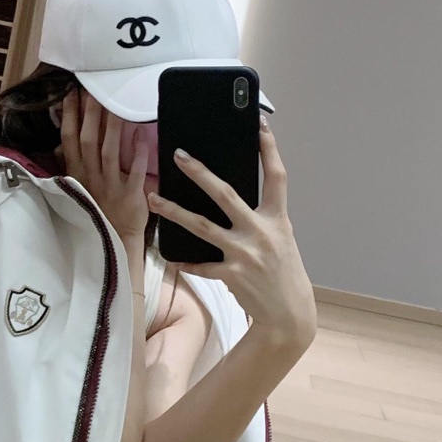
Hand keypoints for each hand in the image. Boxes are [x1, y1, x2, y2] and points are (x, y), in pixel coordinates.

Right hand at [59, 87, 148, 249]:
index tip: (72, 92)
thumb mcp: (79, 181)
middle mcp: (90, 176)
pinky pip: (133, 172)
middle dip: (90, 114)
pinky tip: (140, 134)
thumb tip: (65, 127)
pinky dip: (136, 153)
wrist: (117, 237)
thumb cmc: (99, 204)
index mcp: (77, 171)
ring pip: (108, 152)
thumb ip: (74, 157)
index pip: (69, 138)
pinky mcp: (129, 196)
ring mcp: (109, 186)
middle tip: (95, 90)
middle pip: (88, 140)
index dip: (70, 115)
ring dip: (111, 128)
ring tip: (116, 105)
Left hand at [148, 121, 315, 351]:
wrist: (289, 315)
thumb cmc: (284, 274)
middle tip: (179, 156)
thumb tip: (234, 199)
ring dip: (173, 212)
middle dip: (200, 173)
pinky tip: (169, 257)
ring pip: (201, 226)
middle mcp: (260, 232)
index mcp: (277, 220)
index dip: (269, 149)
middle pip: (226, 194)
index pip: (276, 177)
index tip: (260, 125)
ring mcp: (244, 254)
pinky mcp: (230, 275)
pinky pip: (200, 265)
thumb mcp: (281, 240)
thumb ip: (262, 219)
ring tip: (152, 200)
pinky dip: (185, 261)